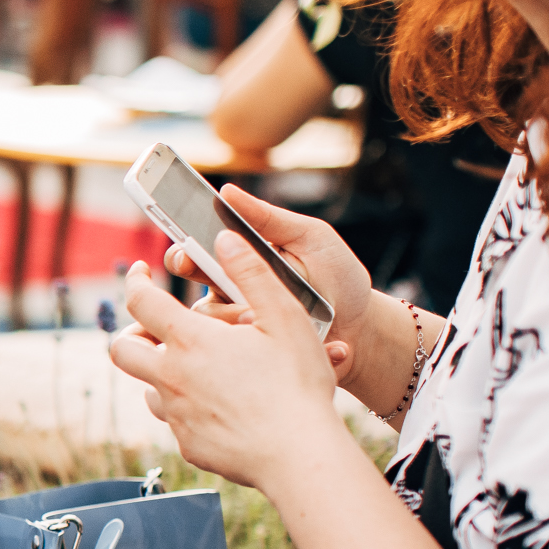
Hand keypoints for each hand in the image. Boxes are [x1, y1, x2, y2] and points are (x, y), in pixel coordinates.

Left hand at [111, 231, 351, 489]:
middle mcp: (171, 377)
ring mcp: (176, 414)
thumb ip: (252, 273)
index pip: (140, 301)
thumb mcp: (285, 317)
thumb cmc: (298, 385)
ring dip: (160, 371)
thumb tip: (225, 238)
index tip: (138, 271)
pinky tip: (216, 404)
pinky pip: (174, 420)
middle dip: (132, 332)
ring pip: (147, 386)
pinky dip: (185, 406)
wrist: (300, 456)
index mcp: (190, 341)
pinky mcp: (187, 444)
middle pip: (121, 349)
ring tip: (193, 366)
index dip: (134, 280)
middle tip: (155, 327)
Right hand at [162, 184, 370, 388]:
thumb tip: (227, 191)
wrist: (365, 328)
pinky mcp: (256, 357)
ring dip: (238, 320)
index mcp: (238, 264)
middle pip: (192, 294)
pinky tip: (302, 341)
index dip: (183, 255)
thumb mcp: (311, 238)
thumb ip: (269, 217)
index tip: (184, 254)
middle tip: (216, 287)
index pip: (195, 257)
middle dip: (201, 298)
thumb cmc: (337, 278)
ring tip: (266, 315)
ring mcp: (241, 331)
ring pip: (212, 329)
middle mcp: (231, 297)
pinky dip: (269, 347)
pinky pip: (240, 357)